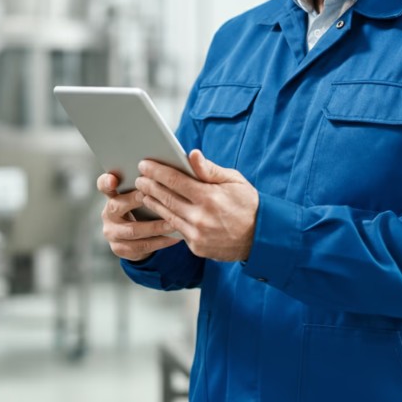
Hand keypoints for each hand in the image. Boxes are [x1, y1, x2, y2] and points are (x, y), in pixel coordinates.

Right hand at [97, 172, 179, 261]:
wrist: (139, 238)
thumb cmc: (147, 208)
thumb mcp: (145, 194)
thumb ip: (151, 180)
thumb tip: (173, 163)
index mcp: (112, 196)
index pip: (103, 185)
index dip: (106, 182)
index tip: (113, 179)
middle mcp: (108, 214)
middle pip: (116, 206)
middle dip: (133, 201)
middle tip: (149, 196)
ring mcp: (113, 233)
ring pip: (133, 230)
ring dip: (154, 226)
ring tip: (172, 223)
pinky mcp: (121, 249)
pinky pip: (142, 246)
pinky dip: (160, 242)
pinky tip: (174, 237)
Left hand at [135, 150, 258, 261]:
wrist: (262, 237)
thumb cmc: (247, 203)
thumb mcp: (234, 180)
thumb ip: (209, 169)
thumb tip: (192, 154)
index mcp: (210, 196)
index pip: (175, 180)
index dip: (157, 171)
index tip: (145, 164)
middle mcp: (200, 217)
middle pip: (166, 198)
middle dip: (149, 186)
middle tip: (139, 178)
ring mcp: (197, 234)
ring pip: (167, 216)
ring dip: (153, 203)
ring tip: (144, 193)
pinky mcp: (197, 247)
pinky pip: (177, 230)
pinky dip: (166, 219)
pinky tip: (159, 211)